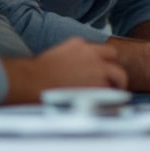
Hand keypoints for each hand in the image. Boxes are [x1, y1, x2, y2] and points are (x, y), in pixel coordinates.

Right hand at [1, 37, 128, 103]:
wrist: (31, 81)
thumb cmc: (35, 75)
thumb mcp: (55, 56)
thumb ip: (70, 59)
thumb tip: (74, 72)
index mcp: (79, 44)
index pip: (98, 48)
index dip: (102, 60)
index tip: (100, 70)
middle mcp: (92, 54)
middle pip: (113, 56)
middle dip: (114, 69)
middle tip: (115, 82)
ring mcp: (98, 68)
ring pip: (118, 74)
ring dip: (116, 84)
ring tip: (116, 96)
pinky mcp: (99, 85)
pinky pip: (112, 92)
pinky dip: (111, 99)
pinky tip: (108, 106)